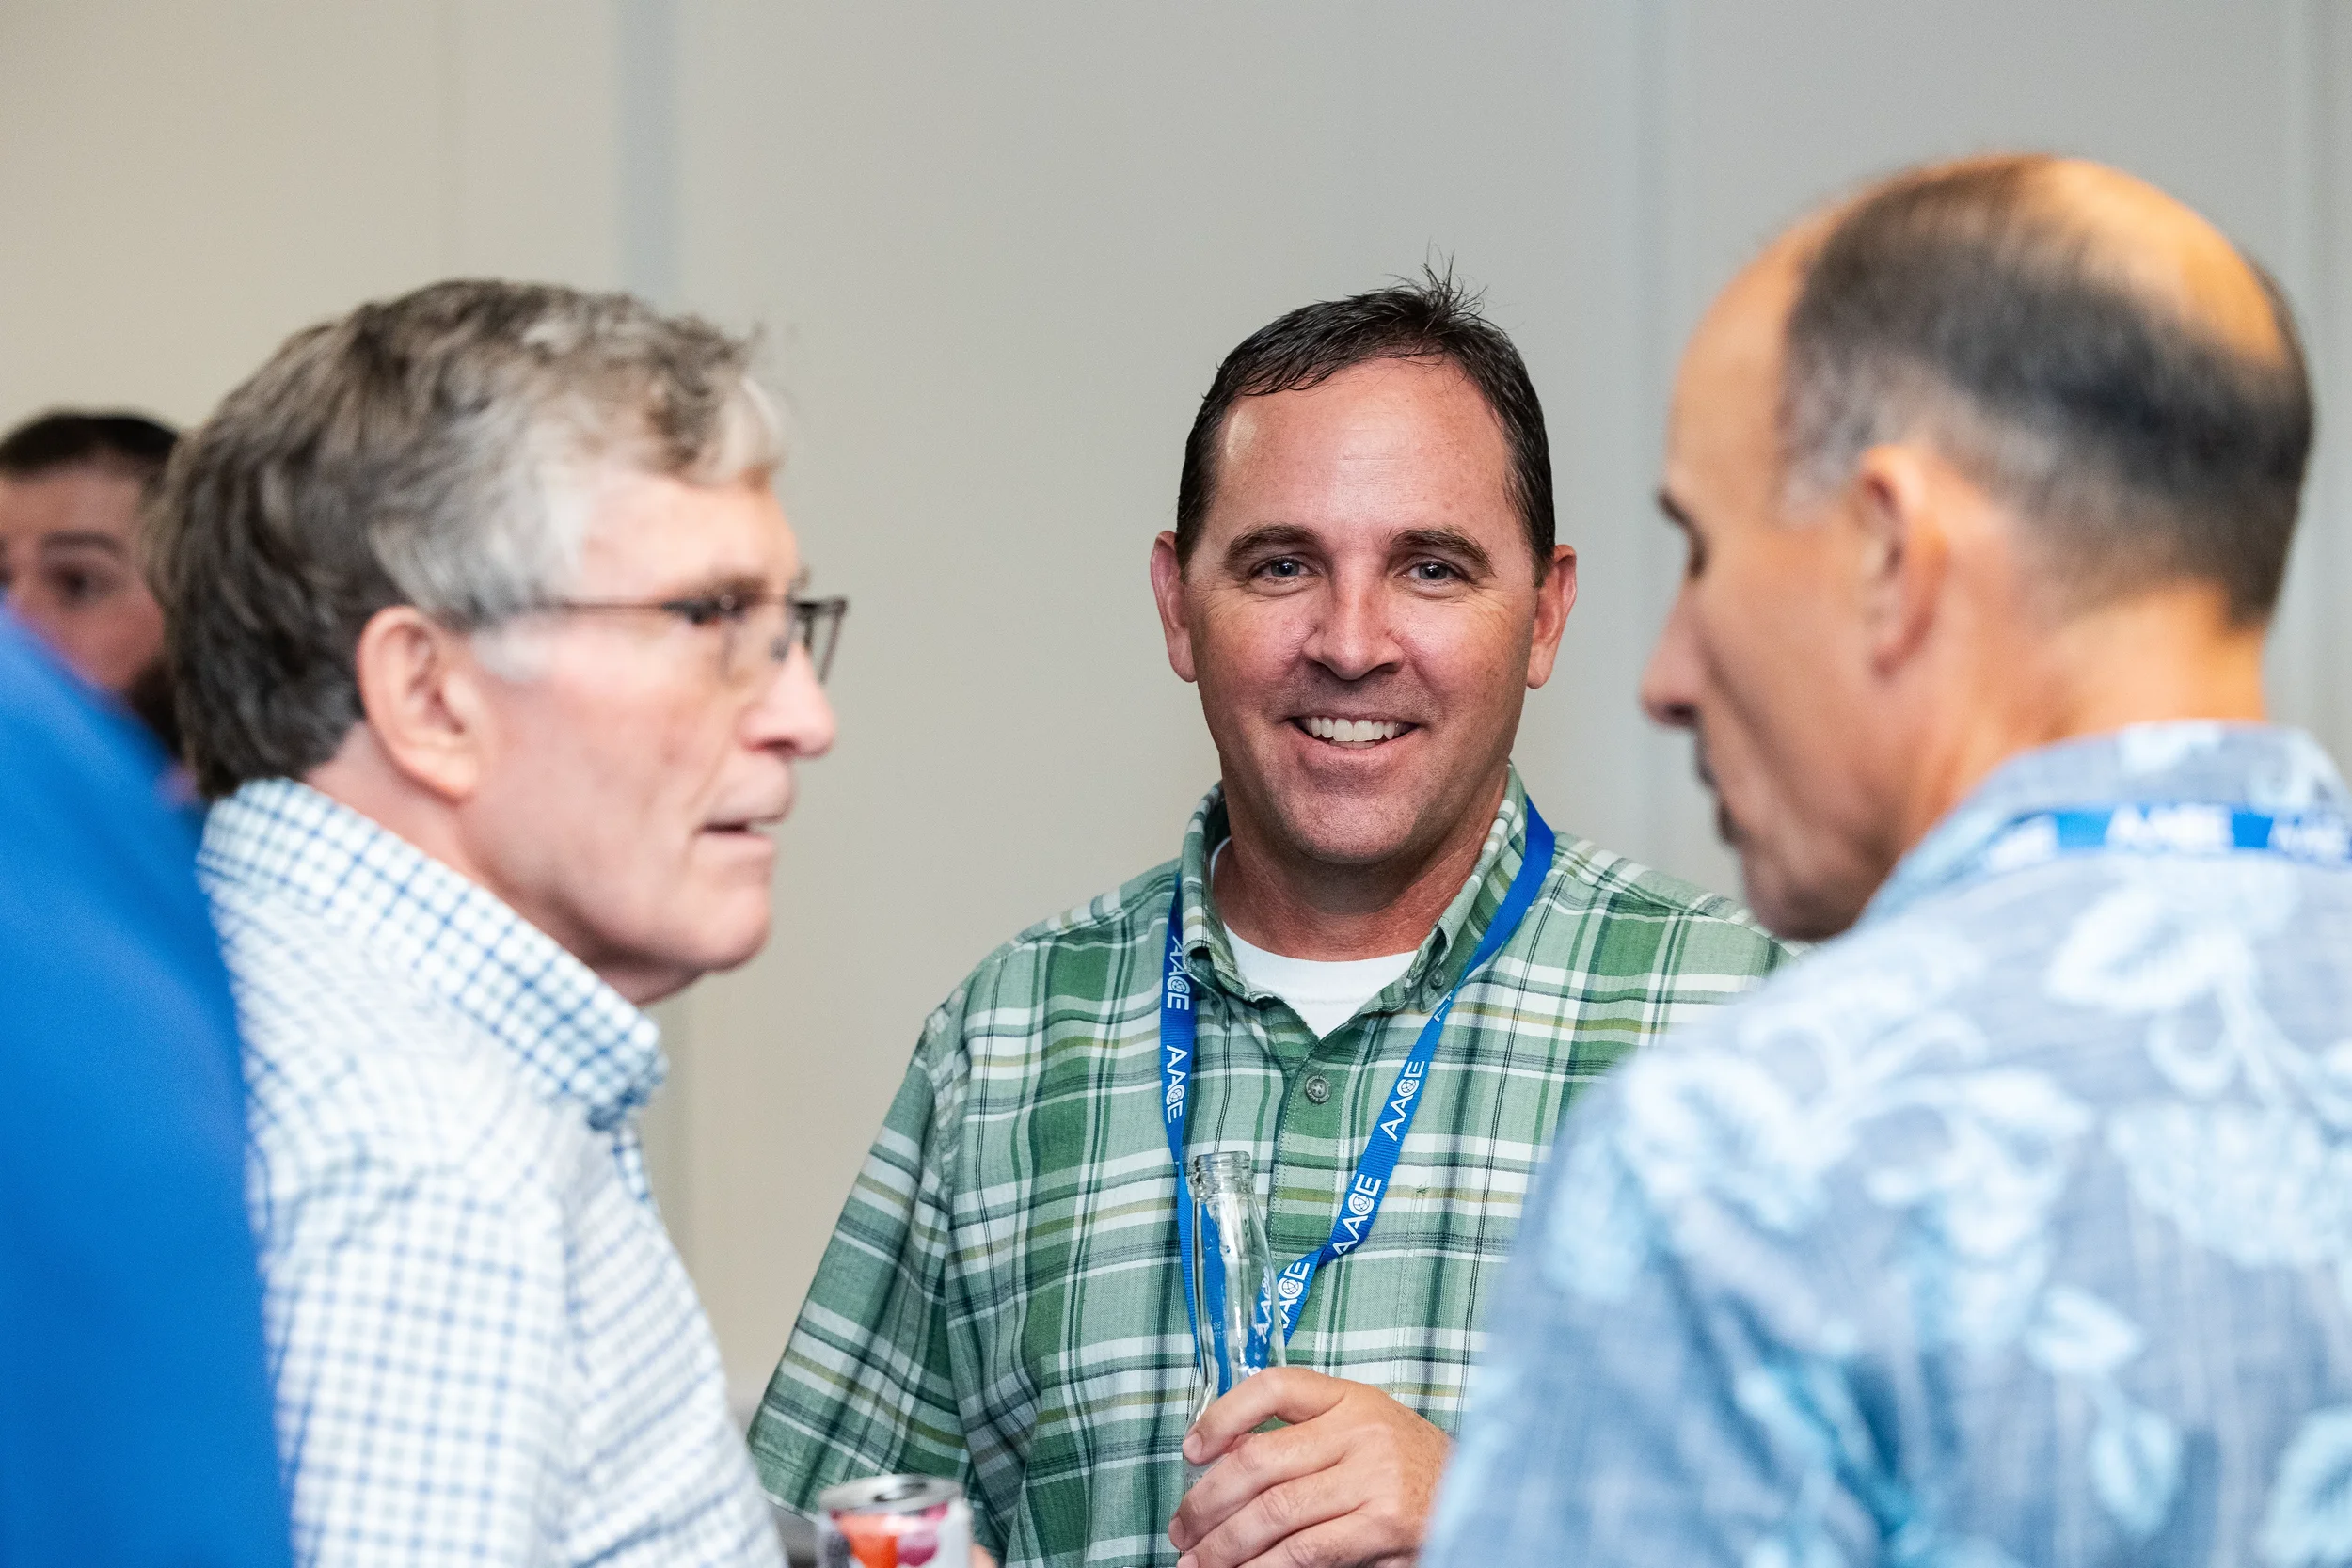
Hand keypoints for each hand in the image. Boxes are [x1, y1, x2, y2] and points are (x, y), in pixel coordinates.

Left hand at [1167, 1368, 1448, 1567]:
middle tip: (1181, 1528)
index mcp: (1351, 1398)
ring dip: (1225, 1544)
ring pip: (1275, 1511)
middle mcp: (1361, 1431)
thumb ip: (1304, 1435)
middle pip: (1260, 1459)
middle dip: (1207, 1501)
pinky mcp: (1381, 1527)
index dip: (1222, 1414)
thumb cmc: (1408, 1468)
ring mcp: (1374, 1479)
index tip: (1191, 1449)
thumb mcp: (1361, 1431)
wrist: (1478, 1502)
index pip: (1275, 1386)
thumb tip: (1221, 1458)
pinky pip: (1305, 1551)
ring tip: (1197, 1563)